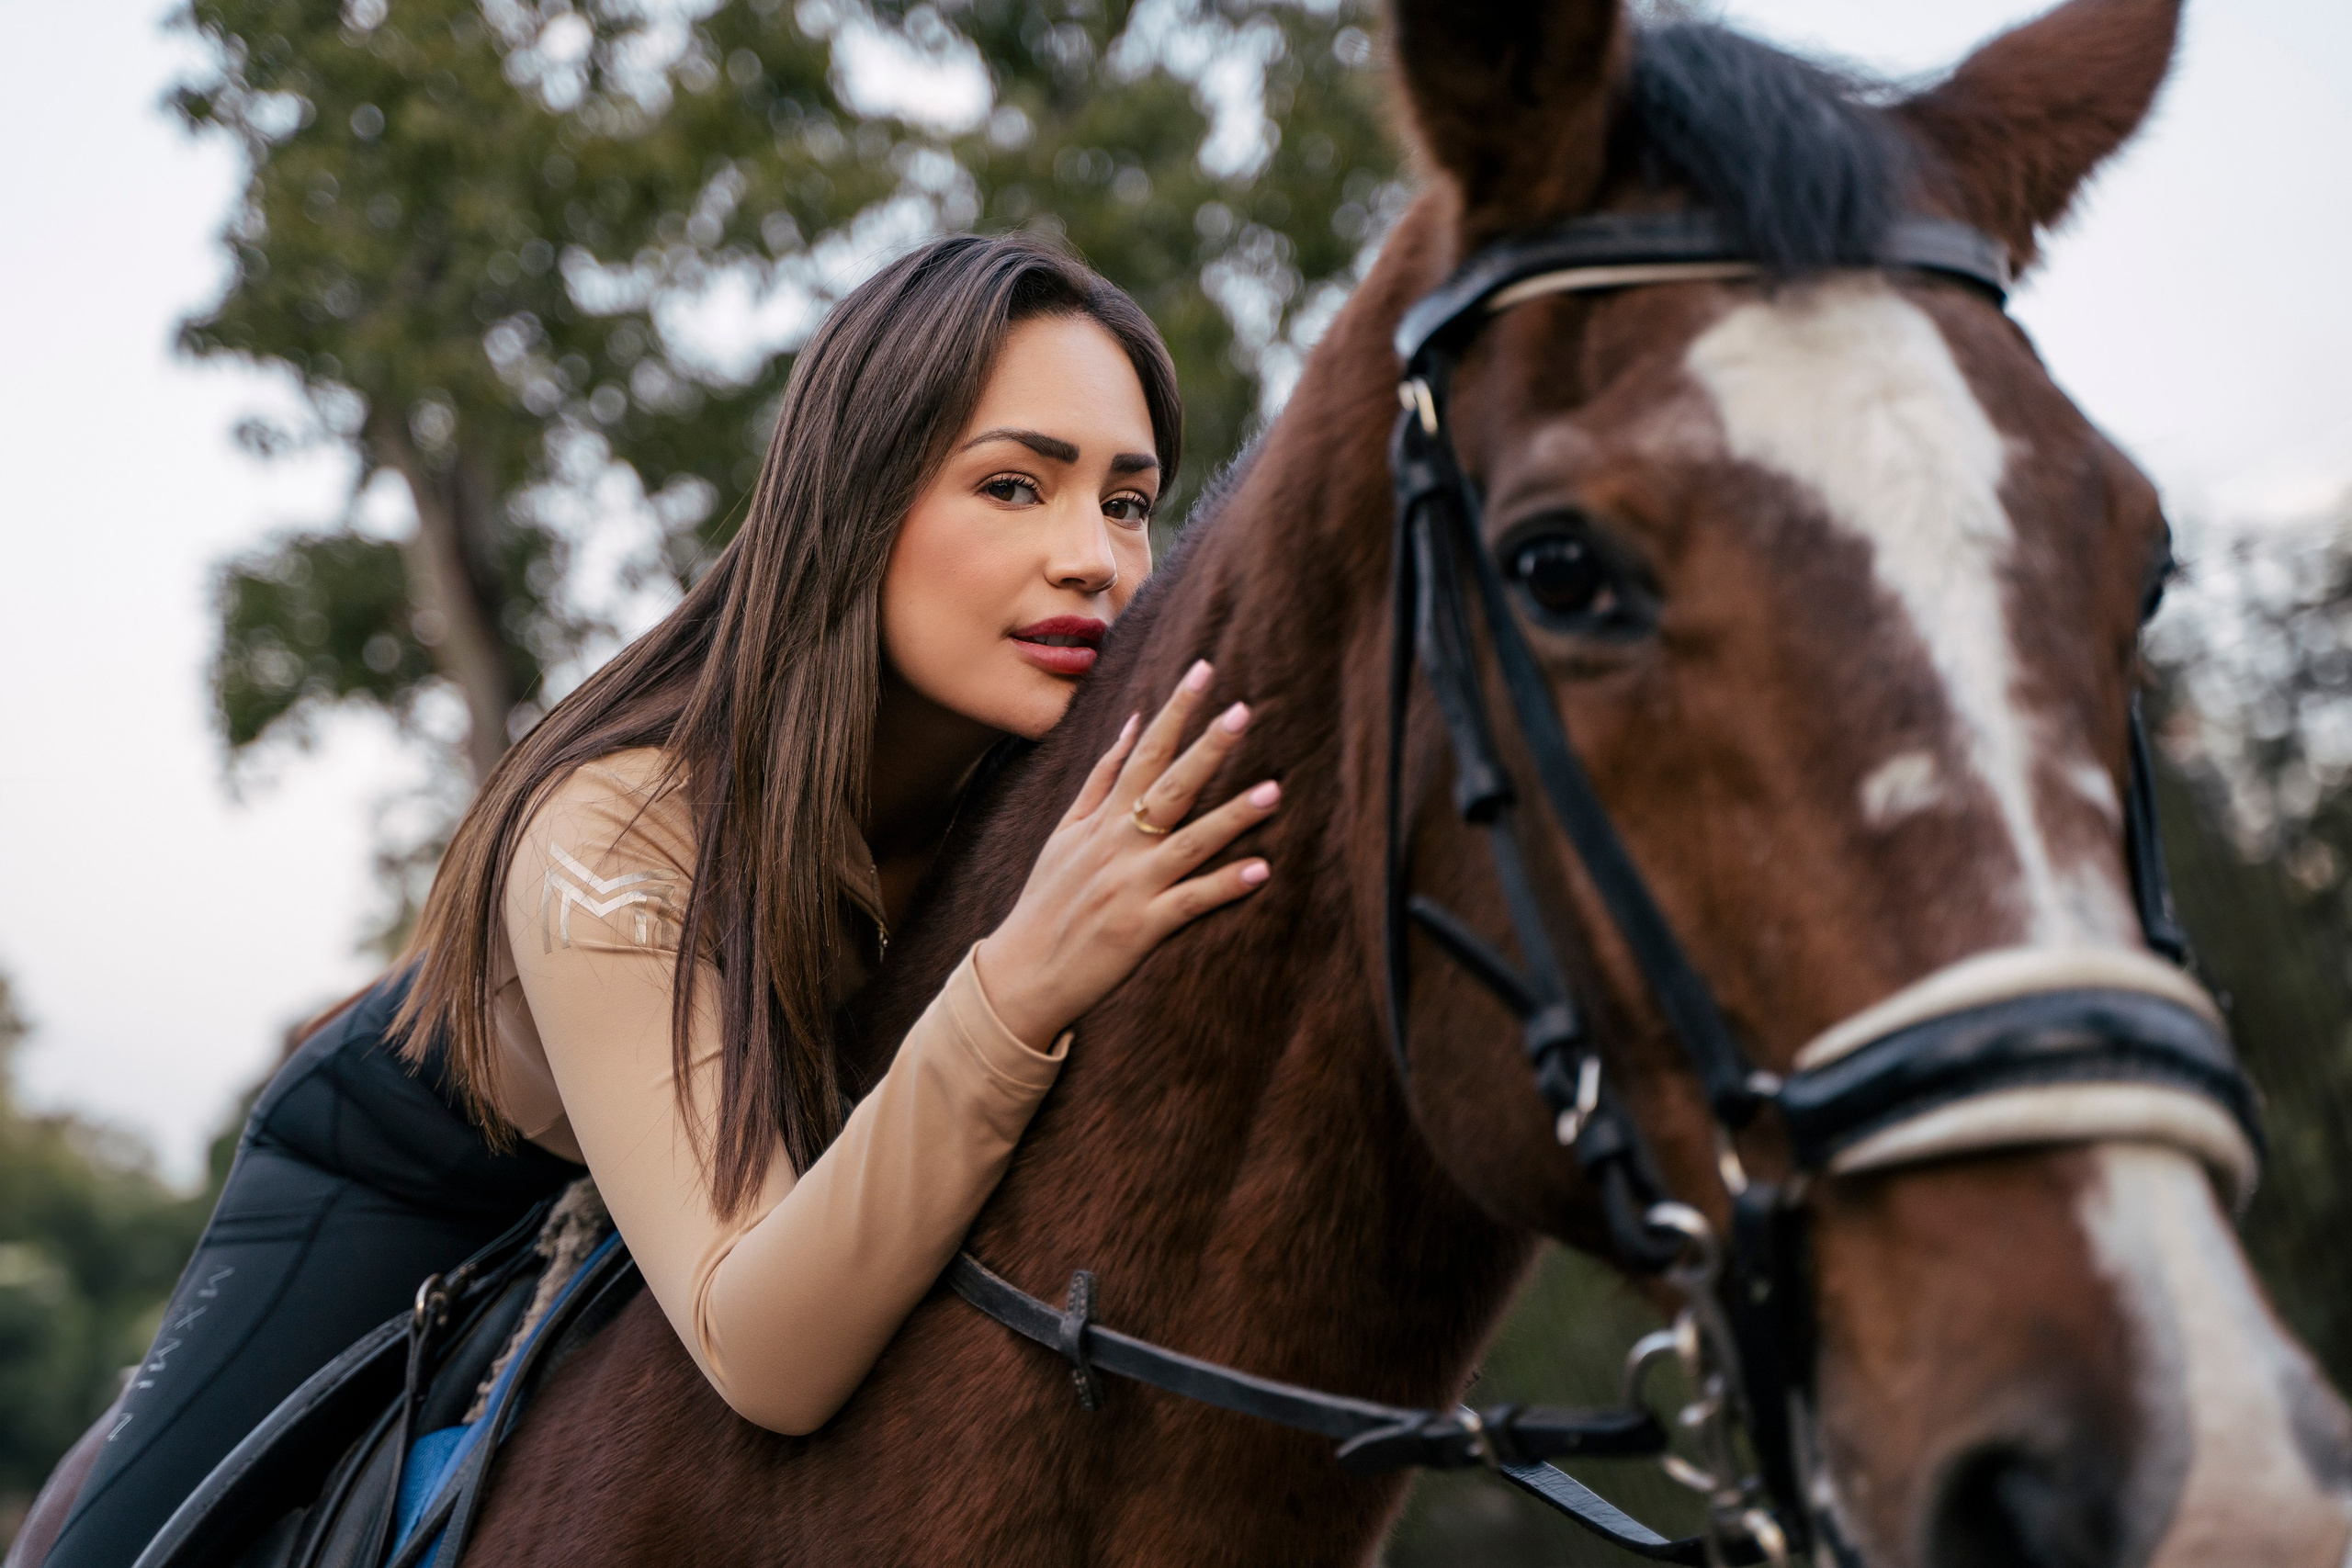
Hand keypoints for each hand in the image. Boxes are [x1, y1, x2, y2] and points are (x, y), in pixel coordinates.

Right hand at [975, 659, 1278, 1046]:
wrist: (1022, 973)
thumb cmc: (1047, 900)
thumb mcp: (1065, 832)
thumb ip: (1099, 778)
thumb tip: (1130, 723)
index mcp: (1102, 819)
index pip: (1143, 752)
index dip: (1174, 711)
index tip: (1203, 671)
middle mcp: (1118, 845)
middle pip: (1168, 787)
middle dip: (1207, 748)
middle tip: (1243, 711)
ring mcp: (1131, 885)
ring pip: (1189, 842)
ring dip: (1232, 816)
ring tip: (1273, 791)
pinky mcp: (1142, 928)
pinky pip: (1190, 902)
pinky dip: (1224, 886)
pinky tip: (1260, 870)